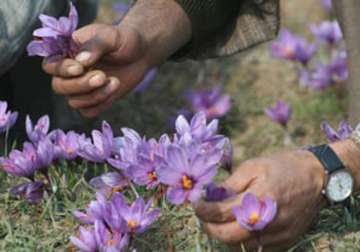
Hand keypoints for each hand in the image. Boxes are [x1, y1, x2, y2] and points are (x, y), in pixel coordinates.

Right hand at [42, 0, 190, 117]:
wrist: (141, 53)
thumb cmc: (123, 39)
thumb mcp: (110, 36)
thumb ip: (94, 46)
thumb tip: (81, 61)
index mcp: (67, 53)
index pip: (50, 65)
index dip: (61, 69)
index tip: (80, 68)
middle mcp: (70, 73)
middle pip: (59, 87)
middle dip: (80, 85)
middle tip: (102, 76)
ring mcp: (82, 88)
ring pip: (74, 102)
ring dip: (95, 95)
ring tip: (114, 81)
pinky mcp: (95, 100)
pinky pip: (89, 112)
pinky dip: (101, 103)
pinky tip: (115, 88)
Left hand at [195, 149, 326, 250]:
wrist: (317, 178)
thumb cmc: (283, 167)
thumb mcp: (254, 166)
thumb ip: (230, 184)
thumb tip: (210, 195)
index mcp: (259, 198)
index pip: (220, 212)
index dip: (202, 209)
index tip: (196, 202)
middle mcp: (268, 221)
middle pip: (226, 236)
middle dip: (209, 227)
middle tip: (205, 214)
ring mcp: (277, 236)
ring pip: (239, 246)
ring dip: (224, 235)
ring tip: (221, 219)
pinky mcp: (284, 242)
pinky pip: (255, 249)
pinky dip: (242, 241)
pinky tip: (239, 226)